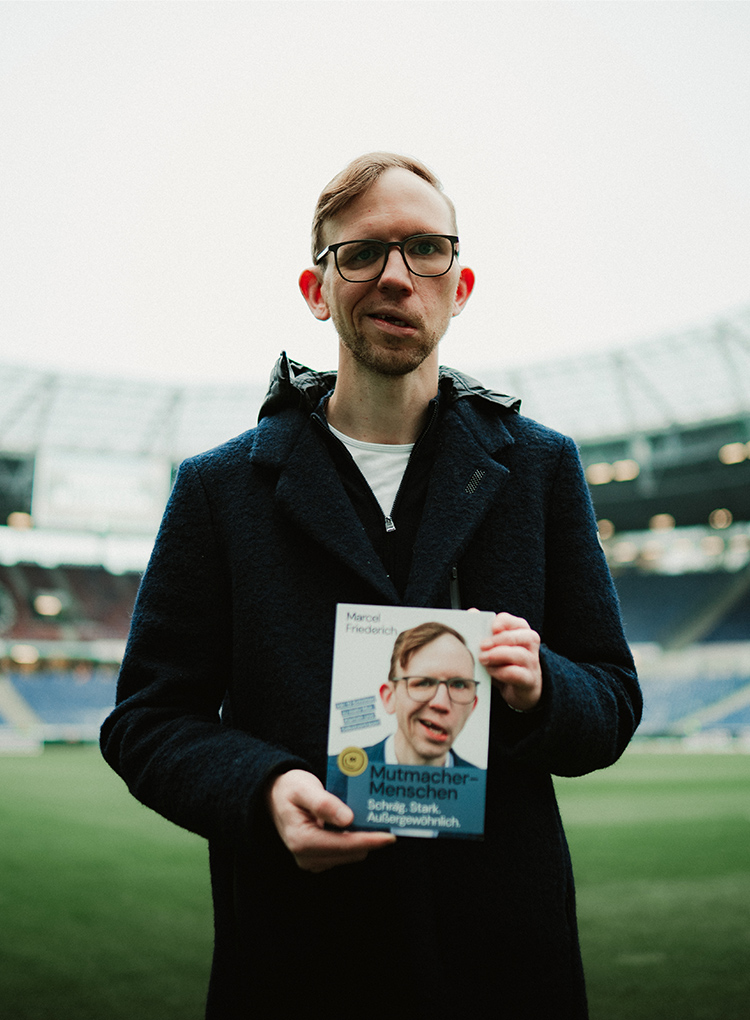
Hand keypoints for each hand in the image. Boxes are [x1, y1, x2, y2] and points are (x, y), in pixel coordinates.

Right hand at [266, 769, 395, 872]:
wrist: (275, 795)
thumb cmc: (290, 788)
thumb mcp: (305, 788)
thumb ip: (325, 804)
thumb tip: (348, 819)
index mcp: (302, 841)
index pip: (345, 845)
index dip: (370, 841)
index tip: (390, 836)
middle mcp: (306, 857)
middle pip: (351, 853)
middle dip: (369, 838)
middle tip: (385, 818)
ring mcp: (311, 861)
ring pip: (350, 855)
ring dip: (362, 839)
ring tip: (372, 819)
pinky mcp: (317, 860)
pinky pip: (344, 854)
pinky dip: (354, 841)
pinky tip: (358, 825)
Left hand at [478, 612, 542, 712]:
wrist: (518, 688)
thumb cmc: (504, 661)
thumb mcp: (494, 645)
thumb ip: (485, 629)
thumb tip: (473, 612)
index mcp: (522, 631)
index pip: (516, 621)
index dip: (503, 623)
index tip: (491, 628)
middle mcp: (530, 644)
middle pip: (518, 637)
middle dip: (497, 640)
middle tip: (481, 645)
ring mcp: (532, 662)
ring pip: (519, 655)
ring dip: (497, 656)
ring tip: (483, 659)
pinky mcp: (529, 680)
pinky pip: (516, 674)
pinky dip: (501, 672)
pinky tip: (490, 671)